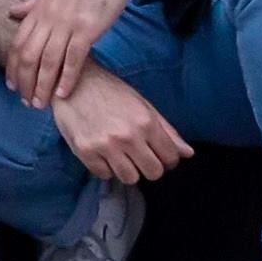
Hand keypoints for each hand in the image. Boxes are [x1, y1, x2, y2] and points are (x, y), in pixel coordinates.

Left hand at [6, 0, 140, 105]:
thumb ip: (32, 5)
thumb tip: (12, 13)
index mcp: (38, 9)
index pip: (17, 43)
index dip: (12, 66)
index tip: (11, 85)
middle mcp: (48, 17)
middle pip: (28, 55)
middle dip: (24, 82)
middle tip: (26, 102)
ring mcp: (67, 23)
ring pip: (47, 61)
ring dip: (42, 86)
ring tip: (41, 104)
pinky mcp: (87, 29)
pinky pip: (72, 59)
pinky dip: (66, 79)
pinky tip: (63, 94)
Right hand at [50, 63, 196, 185]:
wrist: (72, 82)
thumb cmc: (110, 91)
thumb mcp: (142, 105)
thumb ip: (167, 131)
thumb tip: (188, 153)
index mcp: (146, 122)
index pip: (171, 158)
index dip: (167, 158)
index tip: (158, 153)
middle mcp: (128, 136)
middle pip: (153, 173)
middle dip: (149, 166)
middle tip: (139, 156)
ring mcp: (105, 146)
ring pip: (130, 178)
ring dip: (128, 169)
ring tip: (120, 155)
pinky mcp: (85, 152)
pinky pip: (105, 175)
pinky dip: (106, 167)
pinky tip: (103, 152)